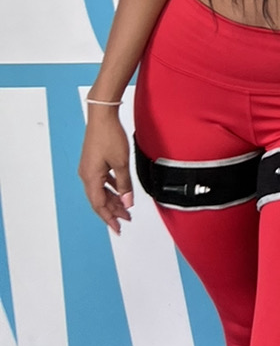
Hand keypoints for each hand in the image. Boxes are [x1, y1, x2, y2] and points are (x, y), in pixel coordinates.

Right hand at [78, 106, 133, 233]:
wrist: (102, 117)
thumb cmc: (109, 137)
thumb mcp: (122, 163)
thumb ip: (124, 184)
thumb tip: (127, 203)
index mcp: (91, 178)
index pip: (99, 205)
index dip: (109, 218)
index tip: (118, 228)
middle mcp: (86, 175)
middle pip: (99, 200)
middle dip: (113, 211)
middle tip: (126, 220)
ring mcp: (88, 168)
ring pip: (101, 190)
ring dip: (113, 200)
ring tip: (125, 208)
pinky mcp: (93, 162)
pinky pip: (101, 181)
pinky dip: (110, 188)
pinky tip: (118, 190)